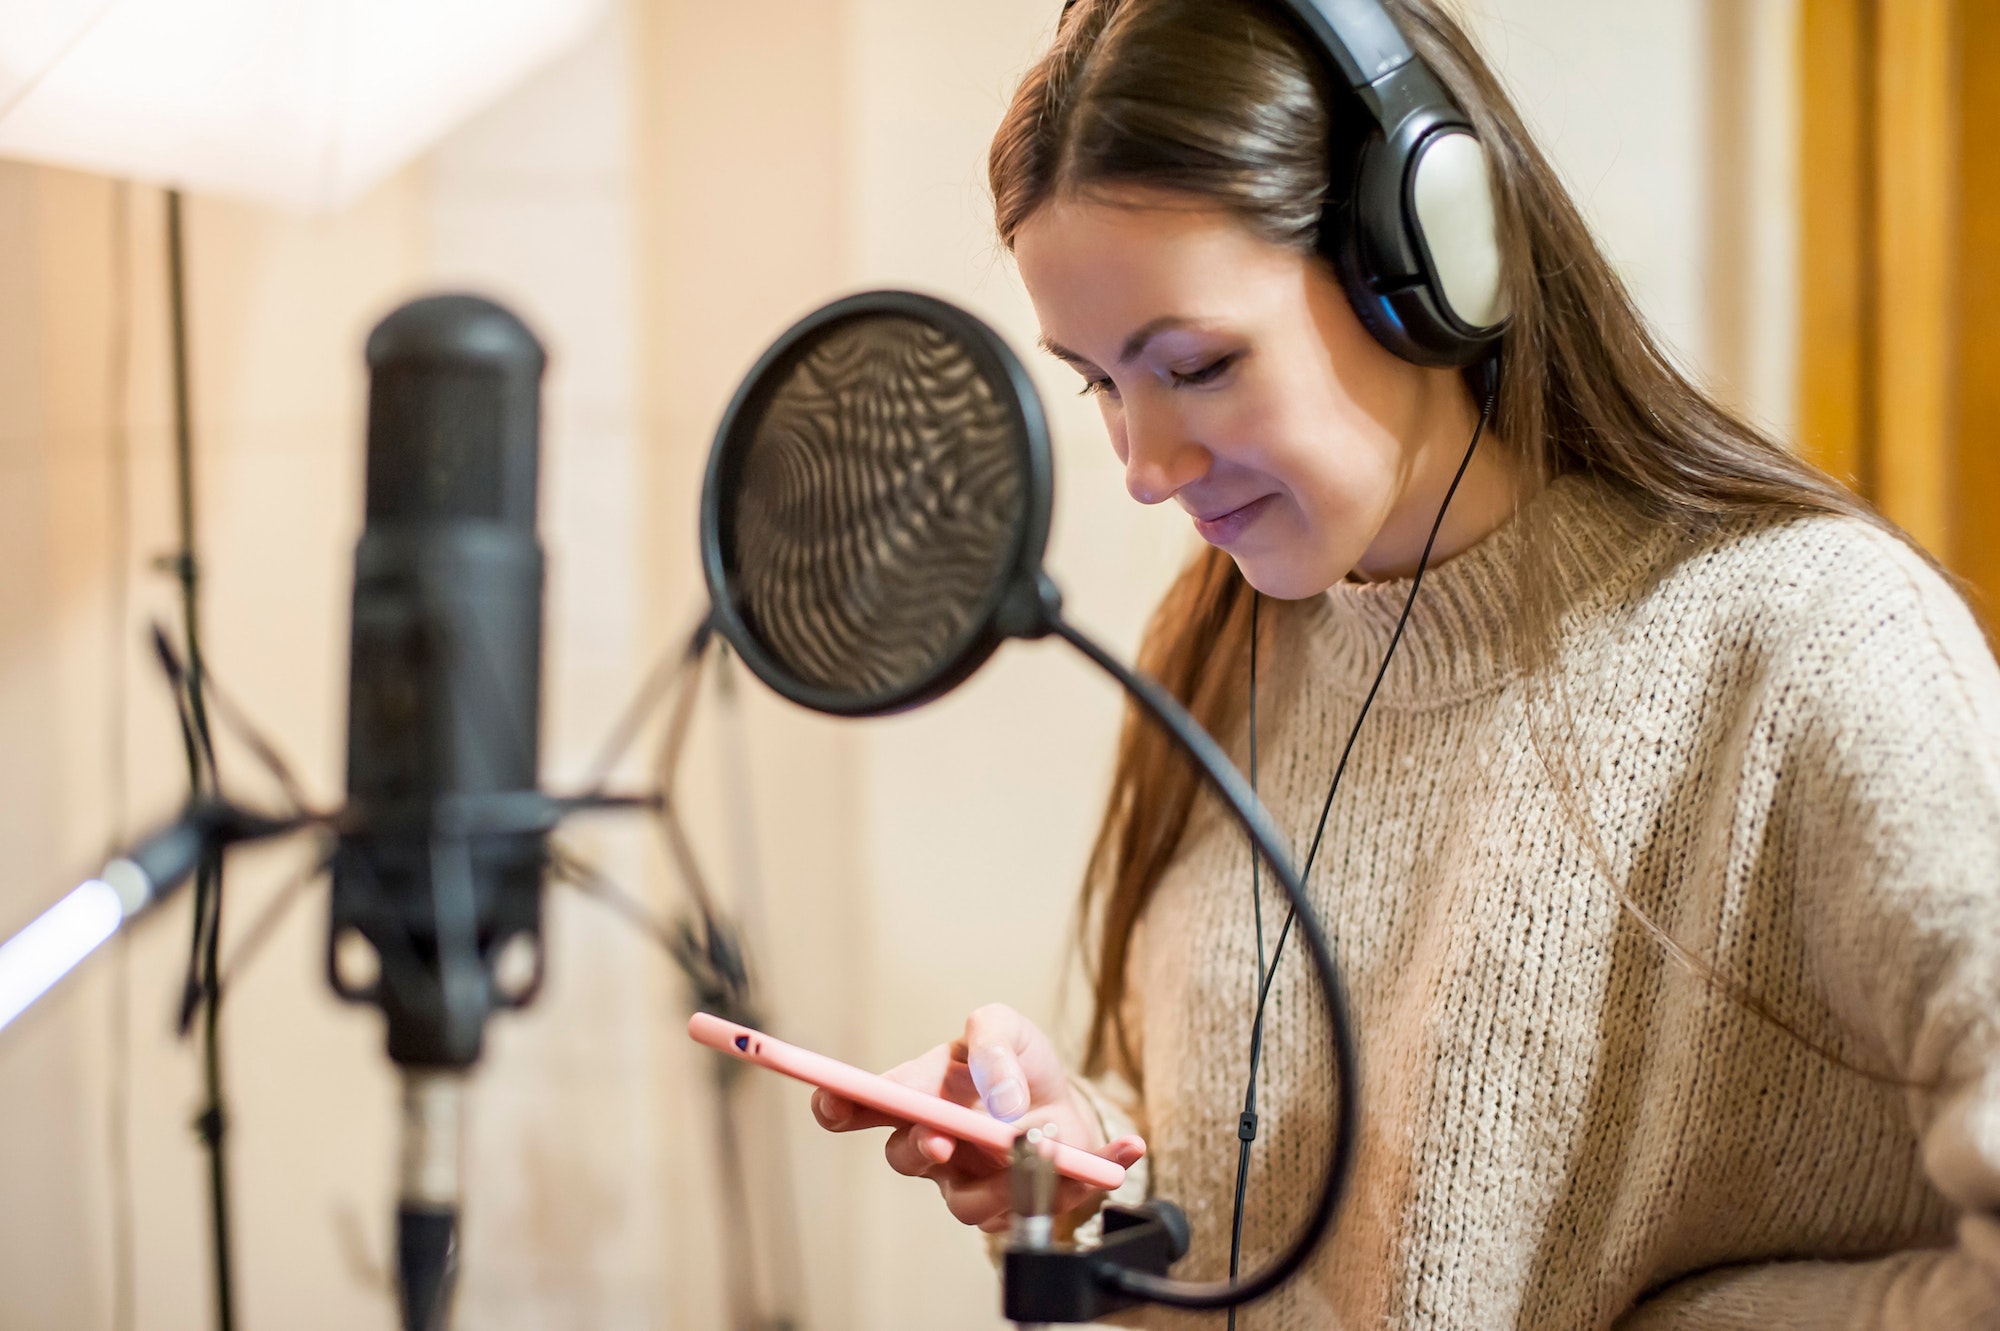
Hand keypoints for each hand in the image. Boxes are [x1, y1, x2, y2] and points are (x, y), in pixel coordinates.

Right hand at [810, 1003, 1146, 1232]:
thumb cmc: (1016, 1062)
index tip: (831, 1100)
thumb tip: (1002, 1098)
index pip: (862, 1106)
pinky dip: (1094, 1172)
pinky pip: (1054, 1201)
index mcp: (920, 1095)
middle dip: (921, 1147)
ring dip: (999, 1178)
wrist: (1060, 1097)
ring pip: (966, 1202)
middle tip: (940, 1138)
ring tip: (1035, 1148)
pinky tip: (1128, 1148)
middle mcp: (937, 1144)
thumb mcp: (1004, 1028)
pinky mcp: (1025, 1199)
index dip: (839, 1105)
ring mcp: (975, 1180)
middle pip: (907, 1157)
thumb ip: (992, 1044)